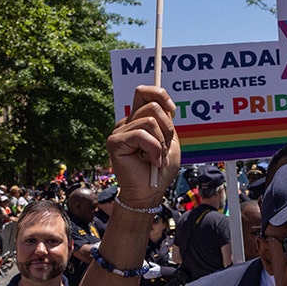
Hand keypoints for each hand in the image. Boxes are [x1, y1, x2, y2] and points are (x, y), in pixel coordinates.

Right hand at [107, 86, 179, 205]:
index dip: (159, 94)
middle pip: (152, 106)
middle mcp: (127, 123)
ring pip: (149, 121)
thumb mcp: (169, 141)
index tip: (172, 109)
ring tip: (157, 157)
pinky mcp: (114, 142)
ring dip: (161, 143)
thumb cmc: (160, 170)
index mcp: (138, 120)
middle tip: (164, 148)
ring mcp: (119, 132)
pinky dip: (154, 149)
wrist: (150, 193)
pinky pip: (141, 135)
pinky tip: (152, 161)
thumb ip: (166, 121)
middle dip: (167, 129)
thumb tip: (165, 104)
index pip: (144, 93)